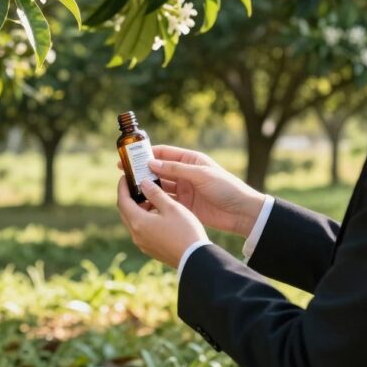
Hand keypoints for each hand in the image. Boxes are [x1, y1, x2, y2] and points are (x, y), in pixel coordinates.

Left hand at [117, 177, 207, 268]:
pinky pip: (141, 230)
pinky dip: (144, 219)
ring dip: (138, 208)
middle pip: (125, 211)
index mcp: (138, 222)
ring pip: (133, 221)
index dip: (123, 186)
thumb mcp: (171, 207)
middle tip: (137, 184)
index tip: (125, 176)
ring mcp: (142, 243)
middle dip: (129, 196)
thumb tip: (143, 183)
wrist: (195, 258)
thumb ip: (155, 193)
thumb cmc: (185, 231)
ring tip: (151, 197)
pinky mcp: (150, 249)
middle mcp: (136, 234)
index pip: (123, 200)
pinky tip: (157, 213)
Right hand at [140, 145, 266, 237]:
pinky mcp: (184, 205)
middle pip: (159, 170)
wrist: (242, 212)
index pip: (164, 154)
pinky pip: (166, 201)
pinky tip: (143, 202)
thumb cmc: (226, 188)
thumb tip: (152, 163)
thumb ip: (176, 169)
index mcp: (191, 160)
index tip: (130, 157)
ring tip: (130, 188)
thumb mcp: (201, 175)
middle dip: (143, 171)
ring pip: (160, 186)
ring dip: (147, 186)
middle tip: (125, 173)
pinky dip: (154, 201)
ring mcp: (184, 190)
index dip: (146, 155)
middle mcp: (185, 173)